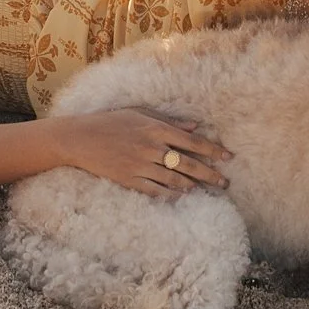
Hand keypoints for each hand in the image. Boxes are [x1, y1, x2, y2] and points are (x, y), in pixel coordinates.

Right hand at [48, 108, 229, 197]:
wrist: (80, 139)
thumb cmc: (111, 121)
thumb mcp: (140, 113)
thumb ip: (169, 120)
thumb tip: (196, 125)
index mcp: (155, 128)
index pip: (192, 141)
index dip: (212, 150)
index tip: (228, 157)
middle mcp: (151, 147)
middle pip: (187, 163)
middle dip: (209, 174)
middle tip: (224, 182)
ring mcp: (140, 165)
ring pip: (174, 179)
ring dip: (192, 185)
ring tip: (205, 189)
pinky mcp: (129, 179)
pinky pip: (155, 190)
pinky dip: (171, 194)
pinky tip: (181, 195)